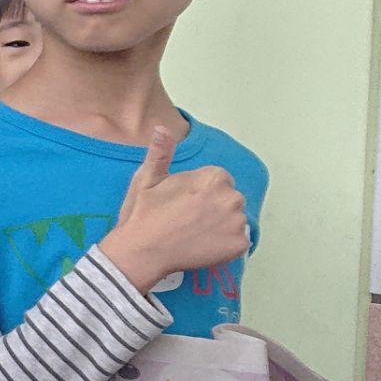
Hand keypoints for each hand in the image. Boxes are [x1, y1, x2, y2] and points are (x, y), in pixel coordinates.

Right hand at [97, 127, 250, 292]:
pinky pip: (238, 242)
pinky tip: (202, 245)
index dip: (200, 192)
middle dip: (213, 207)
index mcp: (213, 178)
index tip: (183, 203)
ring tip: (193, 234)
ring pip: (234, 220)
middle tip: (186, 220)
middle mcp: (231, 197)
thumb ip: (161, 152)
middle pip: (229, 199)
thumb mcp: (147, 179)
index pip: (218, 181)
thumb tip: (163, 128)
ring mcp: (236, 222)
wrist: (142, 252)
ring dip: (220, 226)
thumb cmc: (143, 215)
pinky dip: (225, 245)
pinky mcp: (238, 245)